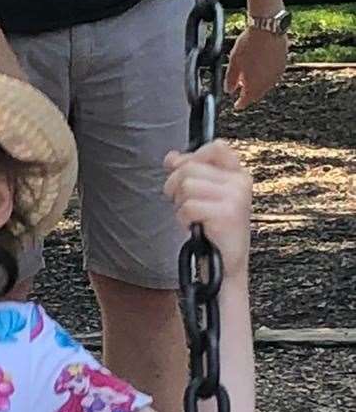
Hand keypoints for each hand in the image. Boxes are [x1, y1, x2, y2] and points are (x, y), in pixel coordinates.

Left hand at [163, 140, 252, 278]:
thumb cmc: (214, 230)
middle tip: (182, 204)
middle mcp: (239, 182)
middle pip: (190, 167)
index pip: (216, 147)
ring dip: (181, 205)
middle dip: (175, 186)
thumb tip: (171, 157)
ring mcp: (235, 197)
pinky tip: (196, 227)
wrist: (225, 264)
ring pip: (187, 186)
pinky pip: (188, 207)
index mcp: (237, 174)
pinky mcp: (227, 213)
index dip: (191, 157)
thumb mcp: (204, 196)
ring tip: (193, 218)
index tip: (178, 169)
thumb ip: (190, 172)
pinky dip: (184, 219)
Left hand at [224, 27, 287, 109]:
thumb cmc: (249, 44)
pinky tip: (260, 71)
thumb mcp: (234, 62)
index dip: (241, 104)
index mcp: (254, 84)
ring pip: (267, 86)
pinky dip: (266, 77)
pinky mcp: (284, 64)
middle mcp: (268, 82)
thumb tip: (228, 90)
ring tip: (250, 81)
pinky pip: (273, 76)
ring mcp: (277, 73)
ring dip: (258, 86)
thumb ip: (230, 79)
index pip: (247, 100)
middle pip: (258, 94)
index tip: (237, 106)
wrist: (268, 27)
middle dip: (250, 95)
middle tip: (243, 94)